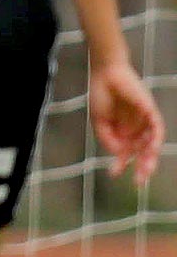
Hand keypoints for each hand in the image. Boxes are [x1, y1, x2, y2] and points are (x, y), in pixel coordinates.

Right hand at [89, 59, 163, 185]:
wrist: (105, 74)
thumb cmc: (101, 95)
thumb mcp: (99, 122)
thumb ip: (107, 139)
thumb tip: (118, 154)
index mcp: (122, 132)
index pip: (126, 152)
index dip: (121, 164)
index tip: (114, 175)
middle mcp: (135, 129)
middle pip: (142, 152)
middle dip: (142, 167)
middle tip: (139, 182)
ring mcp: (143, 121)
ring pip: (151, 143)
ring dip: (149, 158)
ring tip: (145, 170)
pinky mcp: (150, 111)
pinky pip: (156, 128)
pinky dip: (155, 139)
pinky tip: (151, 148)